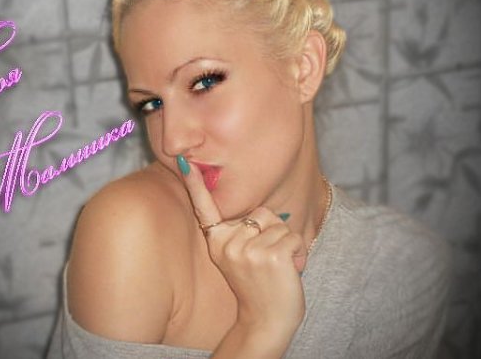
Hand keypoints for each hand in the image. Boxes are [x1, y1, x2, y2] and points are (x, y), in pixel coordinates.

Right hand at [177, 155, 306, 336]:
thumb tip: (256, 212)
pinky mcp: (270, 256)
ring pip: (280, 225)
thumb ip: (239, 232)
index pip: (204, 208)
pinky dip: (297, 253)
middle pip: (261, 213)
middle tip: (265, 260)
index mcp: (216, 241)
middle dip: (272, 231)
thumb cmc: (257, 285)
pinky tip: (287, 271)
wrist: (266, 321)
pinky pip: (293, 238)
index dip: (194, 183)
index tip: (183, 159)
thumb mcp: (238, 257)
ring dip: (285, 244)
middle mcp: (227, 244)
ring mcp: (248, 251)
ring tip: (276, 267)